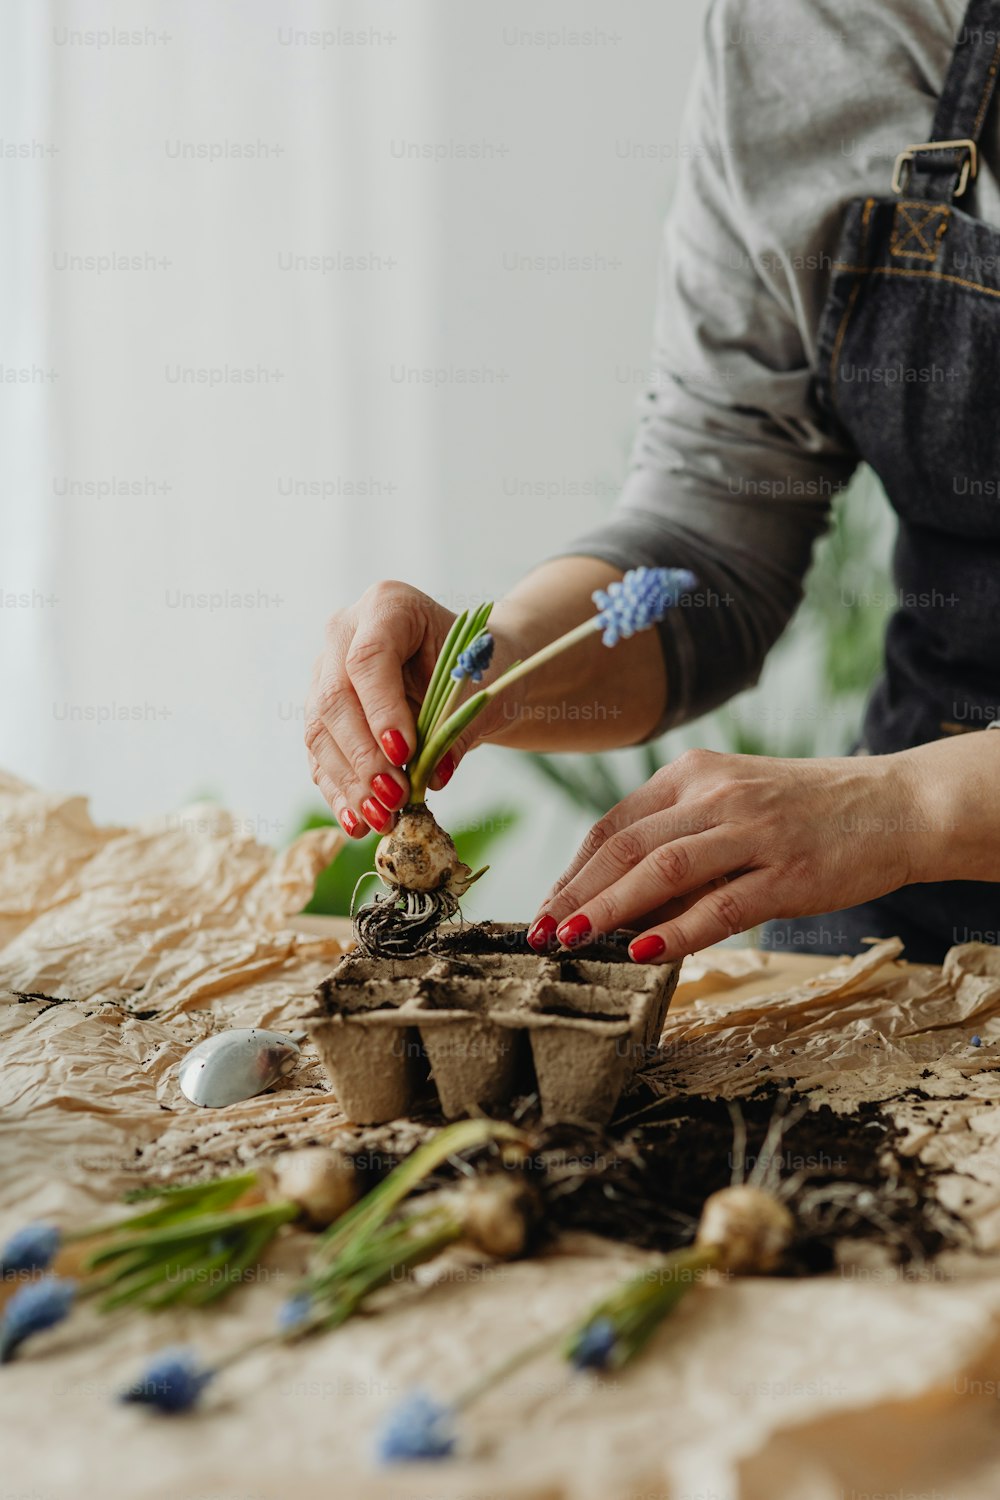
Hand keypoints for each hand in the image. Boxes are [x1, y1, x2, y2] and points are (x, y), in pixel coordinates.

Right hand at [305, 581, 514, 836]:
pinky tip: (356, 822)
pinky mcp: (323, 712)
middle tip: (392, 797)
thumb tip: (431, 777)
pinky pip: (321, 754)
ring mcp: (326, 672)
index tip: (404, 754)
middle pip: (335, 697)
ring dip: (349, 781)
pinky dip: (339, 791)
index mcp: (388, 606)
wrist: (471, 672)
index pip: (369, 658)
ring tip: (379, 819)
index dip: (381, 709)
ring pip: (320, 730)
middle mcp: (344, 633)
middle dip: (363, 755)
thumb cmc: (481, 668)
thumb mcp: (483, 687)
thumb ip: (458, 725)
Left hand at [528, 748, 919, 960]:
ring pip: (663, 869)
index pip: (614, 825)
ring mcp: (753, 831)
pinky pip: (722, 904)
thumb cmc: (809, 813)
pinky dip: (678, 930)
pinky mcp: (787, 871)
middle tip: (540, 935)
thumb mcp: (736, 807)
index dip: (573, 871)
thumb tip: (622, 905)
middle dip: (576, 894)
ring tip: (572, 941)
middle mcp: (716, 794)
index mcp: (694, 773)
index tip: (546, 910)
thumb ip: (681, 843)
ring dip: (609, 908)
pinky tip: (644, 950)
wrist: (898, 805)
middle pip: (627, 846)